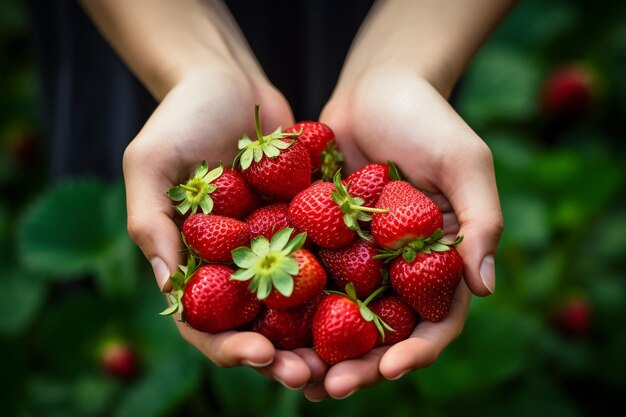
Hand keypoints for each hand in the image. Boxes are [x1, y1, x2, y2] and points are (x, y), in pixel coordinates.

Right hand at [123, 69, 326, 388]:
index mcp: (195, 261)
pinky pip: (327, 258)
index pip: (206, 321)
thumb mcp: (151, 164)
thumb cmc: (180, 117)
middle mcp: (236, 262)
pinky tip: (373, 303)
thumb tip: (169, 288)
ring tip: (348, 358)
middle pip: (258, 324)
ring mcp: (274, 245)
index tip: (260, 356)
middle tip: (313, 377)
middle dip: (283, 355)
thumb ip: (153, 224)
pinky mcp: (308, 223)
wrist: (229, 79)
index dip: (230, 346)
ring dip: (321, 335)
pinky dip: (346, 284)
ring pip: (299, 303)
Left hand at [302, 65, 503, 399]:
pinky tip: (265, 327)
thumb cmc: (430, 119)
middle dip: (358, 364)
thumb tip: (485, 289)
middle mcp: (397, 267)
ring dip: (317, 350)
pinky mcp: (321, 238)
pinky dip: (288, 306)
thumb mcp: (467, 164)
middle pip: (380, 331)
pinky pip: (304, 277)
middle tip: (328, 388)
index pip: (435, 320)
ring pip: (337, 316)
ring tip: (291, 376)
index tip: (389, 369)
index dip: (416, 352)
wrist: (377, 86)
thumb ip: (481, 223)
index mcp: (438, 260)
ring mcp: (357, 256)